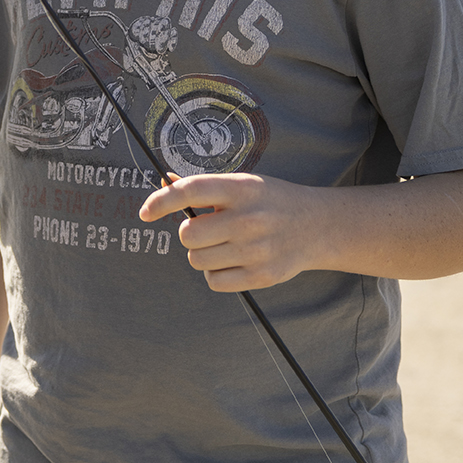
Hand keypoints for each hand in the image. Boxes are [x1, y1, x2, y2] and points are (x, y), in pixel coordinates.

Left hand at [137, 172, 326, 291]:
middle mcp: (248, 219)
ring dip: (202, 254)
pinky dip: (215, 273)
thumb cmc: (270, 201)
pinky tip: (231, 260)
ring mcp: (256, 250)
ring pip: (197, 260)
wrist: (317, 225)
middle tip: (208, 228)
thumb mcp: (241, 184)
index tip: (145, 212)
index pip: (191, 191)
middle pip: (188, 235)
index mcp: (240, 189)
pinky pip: (214, 281)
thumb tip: (164, 182)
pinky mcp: (261, 276)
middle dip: (190, 233)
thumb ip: (203, 186)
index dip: (162, 201)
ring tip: (224, 244)